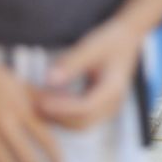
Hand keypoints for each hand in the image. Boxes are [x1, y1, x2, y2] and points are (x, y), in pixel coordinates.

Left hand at [37, 16, 141, 130]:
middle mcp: (113, 104)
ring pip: (80, 124)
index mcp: (113, 89)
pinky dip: (64, 113)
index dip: (61, 107)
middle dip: (57, 116)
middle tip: (33, 103)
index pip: (85, 107)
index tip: (39, 100)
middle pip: (81, 122)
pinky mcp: (101, 107)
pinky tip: (49, 100)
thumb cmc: (110, 39)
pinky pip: (81, 118)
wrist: (128, 37)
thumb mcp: (91, 46)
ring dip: (59, 118)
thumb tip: (48, 79)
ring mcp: (108, 108)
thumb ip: (71, 63)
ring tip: (37, 103)